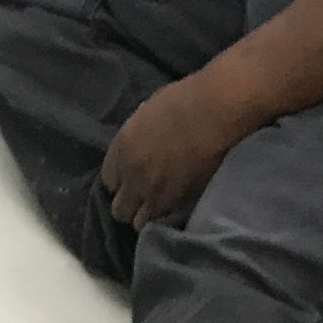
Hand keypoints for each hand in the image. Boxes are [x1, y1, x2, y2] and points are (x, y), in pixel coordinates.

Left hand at [101, 75, 252, 228]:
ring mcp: (155, 193)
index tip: (131, 177)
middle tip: (143, 196)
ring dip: (147, 214)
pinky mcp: (179, 204)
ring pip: (140, 222)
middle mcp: (133, 176)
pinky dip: (168, 215)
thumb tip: (140, 144)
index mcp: (122, 149)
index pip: (109, 181)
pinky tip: (176, 203)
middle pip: (120, 209)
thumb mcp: (147, 113)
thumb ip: (136, 137)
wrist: (213, 114)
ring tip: (160, 204)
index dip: (121, 180)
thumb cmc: (183, 100)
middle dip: (129, 203)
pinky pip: (165, 219)